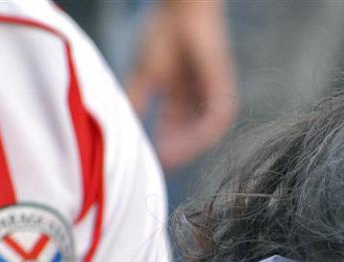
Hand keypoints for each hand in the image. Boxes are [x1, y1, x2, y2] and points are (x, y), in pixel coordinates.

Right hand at [125, 0, 236, 170]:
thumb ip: (136, 100)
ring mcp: (213, 93)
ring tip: (170, 158)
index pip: (175, 128)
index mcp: (182, 94)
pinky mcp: (223, 88)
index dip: (165, 145)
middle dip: (176, 150)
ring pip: (204, 130)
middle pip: (190, 132)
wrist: (180, 10)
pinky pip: (217, 117)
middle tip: (161, 165)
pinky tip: (188, 143)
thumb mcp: (145, 76)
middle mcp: (199, 97)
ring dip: (188, 145)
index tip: (152, 162)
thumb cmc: (163, 35)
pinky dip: (203, 132)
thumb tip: (120, 125)